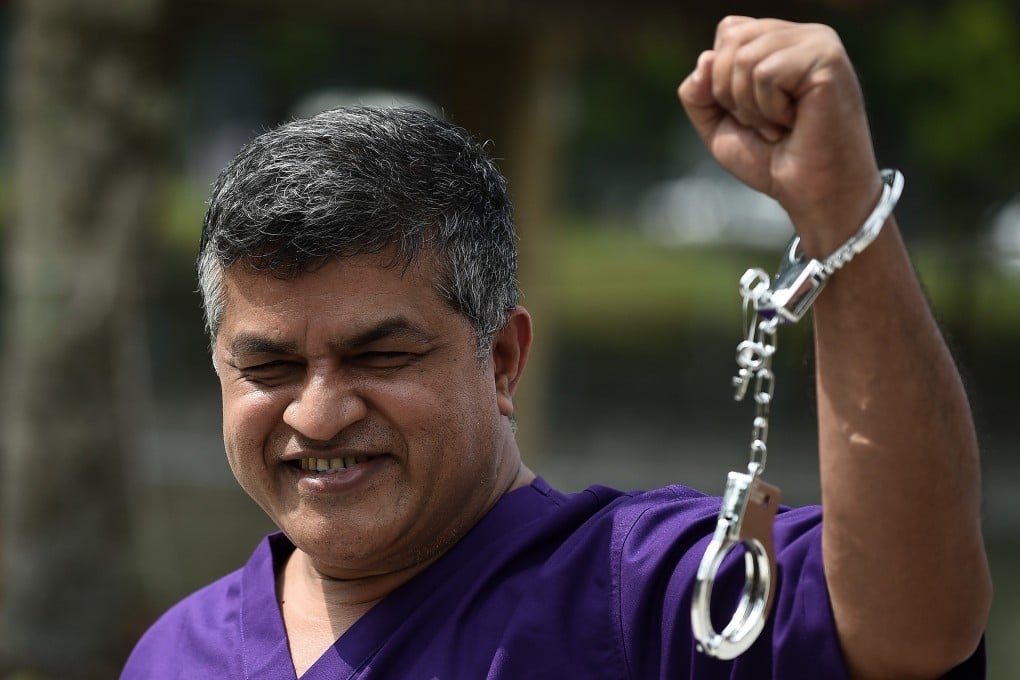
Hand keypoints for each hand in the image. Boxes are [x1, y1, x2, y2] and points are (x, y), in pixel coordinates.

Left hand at [678, 17, 882, 256]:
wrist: (811, 193)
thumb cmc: (772, 160)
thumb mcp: (718, 125)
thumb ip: (698, 91)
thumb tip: (705, 58)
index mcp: (783, 41)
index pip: (729, 30)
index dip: (721, 79)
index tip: (752, 112)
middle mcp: (804, 34)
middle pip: (732, 39)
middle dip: (731, 93)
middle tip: (766, 123)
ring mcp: (819, 42)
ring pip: (745, 57)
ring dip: (752, 107)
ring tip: (781, 125)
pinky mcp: (827, 58)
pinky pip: (766, 73)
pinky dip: (770, 109)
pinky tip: (796, 122)